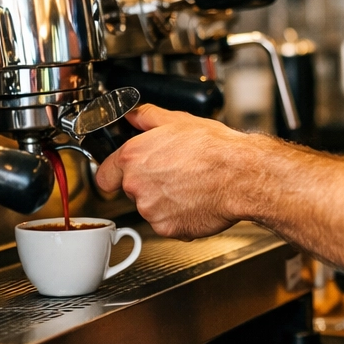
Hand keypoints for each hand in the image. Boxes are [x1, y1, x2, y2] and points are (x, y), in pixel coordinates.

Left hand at [95, 104, 265, 238]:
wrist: (239, 175)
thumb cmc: (214, 149)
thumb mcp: (178, 121)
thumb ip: (147, 117)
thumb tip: (133, 115)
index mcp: (133, 157)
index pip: (104, 175)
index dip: (114, 175)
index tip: (121, 176)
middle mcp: (136, 185)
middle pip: (132, 191)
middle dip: (148, 185)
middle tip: (174, 173)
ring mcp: (151, 210)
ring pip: (151, 208)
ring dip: (165, 202)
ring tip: (190, 186)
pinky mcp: (167, 228)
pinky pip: (168, 224)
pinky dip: (180, 217)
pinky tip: (196, 201)